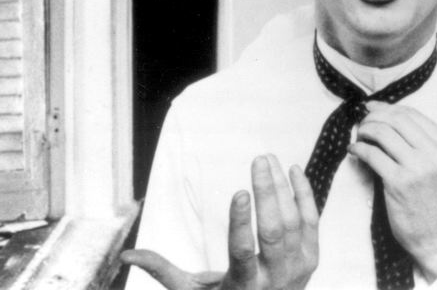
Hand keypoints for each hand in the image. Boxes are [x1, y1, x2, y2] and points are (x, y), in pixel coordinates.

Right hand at [122, 155, 318, 289]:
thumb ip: (163, 271)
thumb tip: (125, 256)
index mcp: (244, 286)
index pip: (243, 252)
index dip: (242, 222)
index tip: (240, 191)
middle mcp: (275, 278)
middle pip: (275, 231)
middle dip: (268, 192)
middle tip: (259, 159)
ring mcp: (298, 268)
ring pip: (294, 221)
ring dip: (283, 187)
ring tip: (269, 159)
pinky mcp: (311, 258)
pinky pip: (312, 221)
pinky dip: (305, 194)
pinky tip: (294, 171)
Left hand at [348, 102, 436, 281]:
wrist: (436, 236)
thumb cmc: (432, 199)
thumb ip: (421, 142)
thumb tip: (386, 114)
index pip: (413, 114)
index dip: (387, 107)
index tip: (372, 108)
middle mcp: (436, 154)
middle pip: (397, 119)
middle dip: (374, 116)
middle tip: (362, 122)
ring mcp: (419, 168)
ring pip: (383, 132)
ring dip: (365, 130)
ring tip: (359, 137)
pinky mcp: (399, 182)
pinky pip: (372, 154)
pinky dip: (359, 148)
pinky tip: (354, 151)